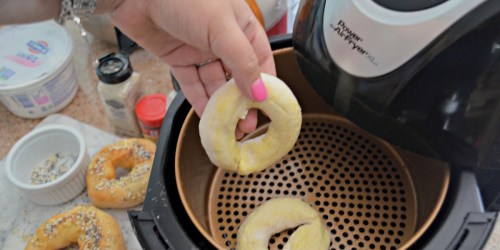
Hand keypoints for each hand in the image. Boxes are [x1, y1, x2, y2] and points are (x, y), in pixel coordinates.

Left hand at [109, 0, 275, 138]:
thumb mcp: (222, 28)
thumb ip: (243, 61)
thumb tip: (259, 91)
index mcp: (240, 26)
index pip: (260, 59)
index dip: (264, 83)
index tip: (266, 106)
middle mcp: (222, 39)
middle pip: (237, 75)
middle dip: (242, 100)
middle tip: (246, 124)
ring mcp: (199, 50)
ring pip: (214, 83)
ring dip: (220, 104)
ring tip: (228, 125)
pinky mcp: (178, 59)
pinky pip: (192, 83)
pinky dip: (199, 100)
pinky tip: (207, 115)